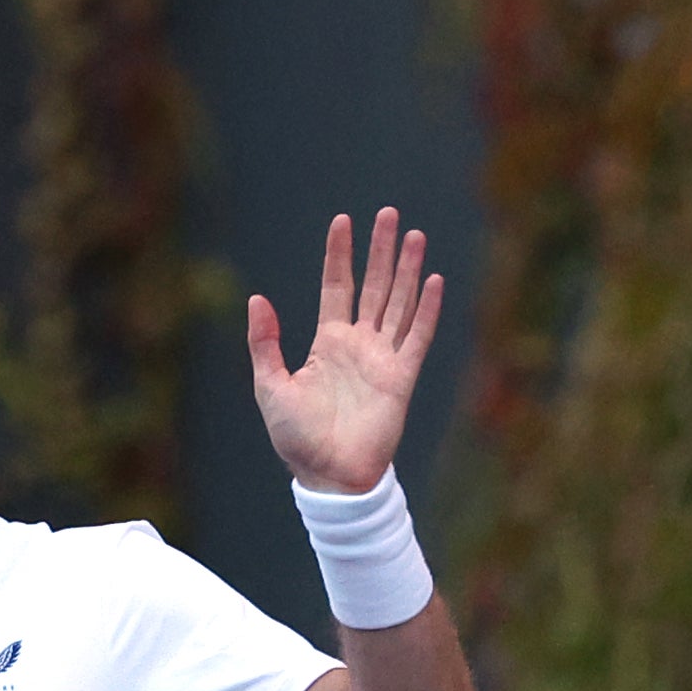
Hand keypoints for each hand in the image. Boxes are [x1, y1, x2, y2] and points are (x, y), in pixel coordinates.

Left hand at [249, 207, 441, 494]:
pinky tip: (433, 281)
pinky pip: (418, 338)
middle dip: (380, 250)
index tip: (342, 221)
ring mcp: (382, 359)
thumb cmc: (297, 438)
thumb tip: (257, 299)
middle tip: (388, 213)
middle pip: (375, 286)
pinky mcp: (401, 378)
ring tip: (414, 236)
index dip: (340, 255)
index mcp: (328, 343)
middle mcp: (358, 345)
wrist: (328, 476)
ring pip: (399, 304)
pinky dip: (427, 310)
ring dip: (407, 270)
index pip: (338, 286)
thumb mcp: (270, 386)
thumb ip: (265, 343)